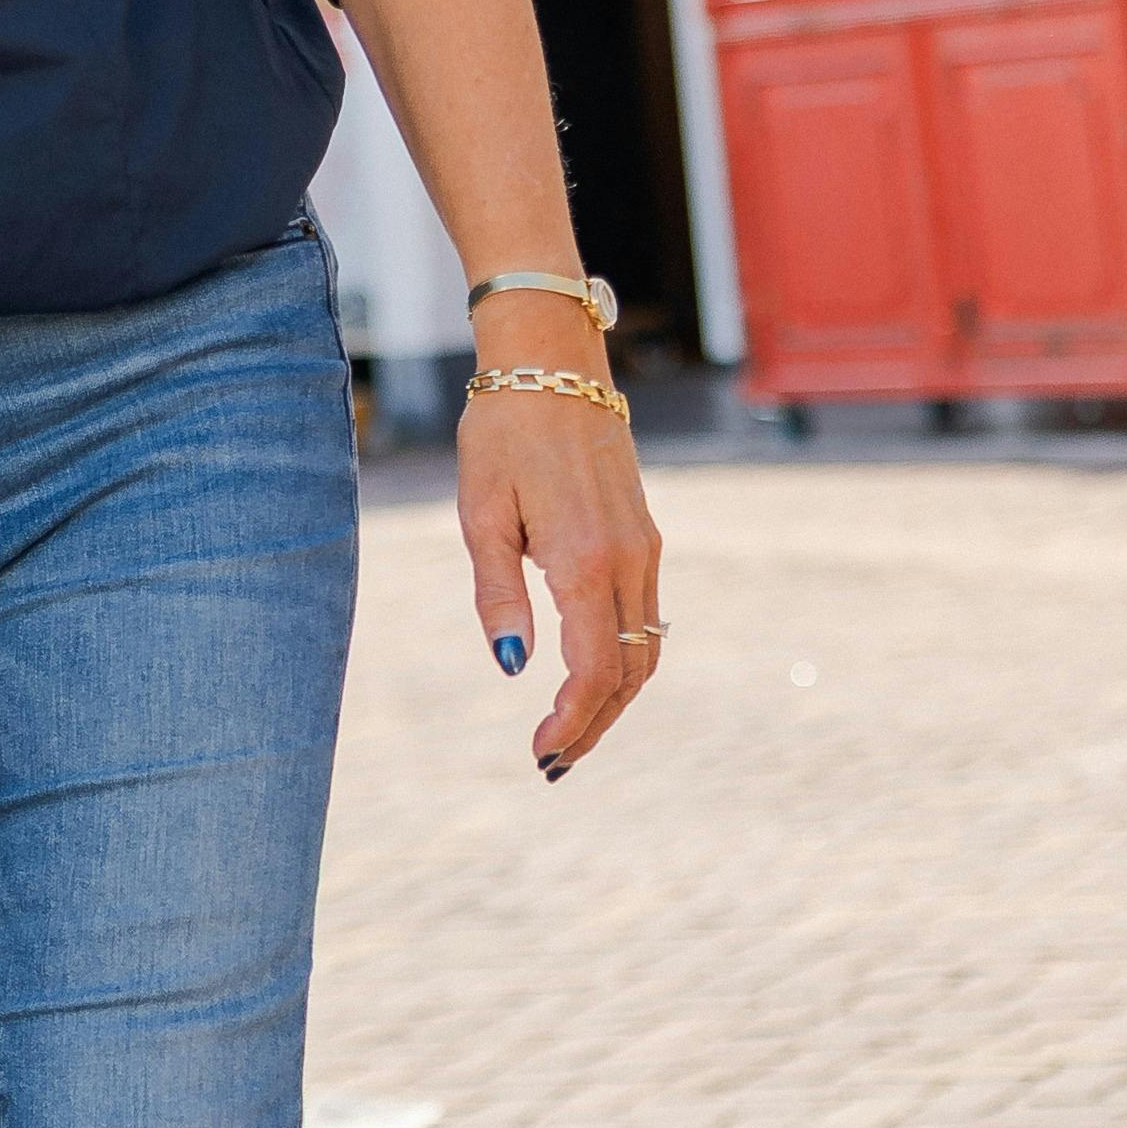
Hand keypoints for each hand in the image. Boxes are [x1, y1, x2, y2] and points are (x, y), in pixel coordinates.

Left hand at [458, 309, 661, 781]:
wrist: (552, 366)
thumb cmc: (501, 433)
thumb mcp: (480, 514)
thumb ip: (498, 594)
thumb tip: (512, 667)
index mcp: (584, 559)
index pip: (595, 669)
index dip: (573, 720)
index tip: (540, 752)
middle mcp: (628, 559)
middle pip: (630, 670)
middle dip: (595, 723)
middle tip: (553, 761)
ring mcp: (645, 547)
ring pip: (646, 646)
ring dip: (614, 697)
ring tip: (570, 732)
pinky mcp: (646, 535)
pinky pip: (646, 614)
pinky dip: (625, 657)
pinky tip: (591, 676)